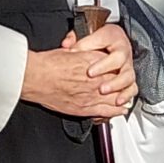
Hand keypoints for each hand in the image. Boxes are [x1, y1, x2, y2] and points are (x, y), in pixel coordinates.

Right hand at [19, 22, 135, 120]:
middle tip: (127, 88)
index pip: (117, 67)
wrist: (36, 76)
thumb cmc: (49, 64)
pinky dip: (116, 111)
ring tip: (125, 100)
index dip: (119, 71)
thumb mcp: (71, 51)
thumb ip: (84, 54)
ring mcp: (92, 94)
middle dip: (124, 86)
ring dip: (122, 99)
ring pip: (116, 98)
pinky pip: (107, 111)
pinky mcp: (85, 107)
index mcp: (94, 61)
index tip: (120, 72)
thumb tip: (86, 55)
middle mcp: (97, 78)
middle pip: (120, 83)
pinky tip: (120, 110)